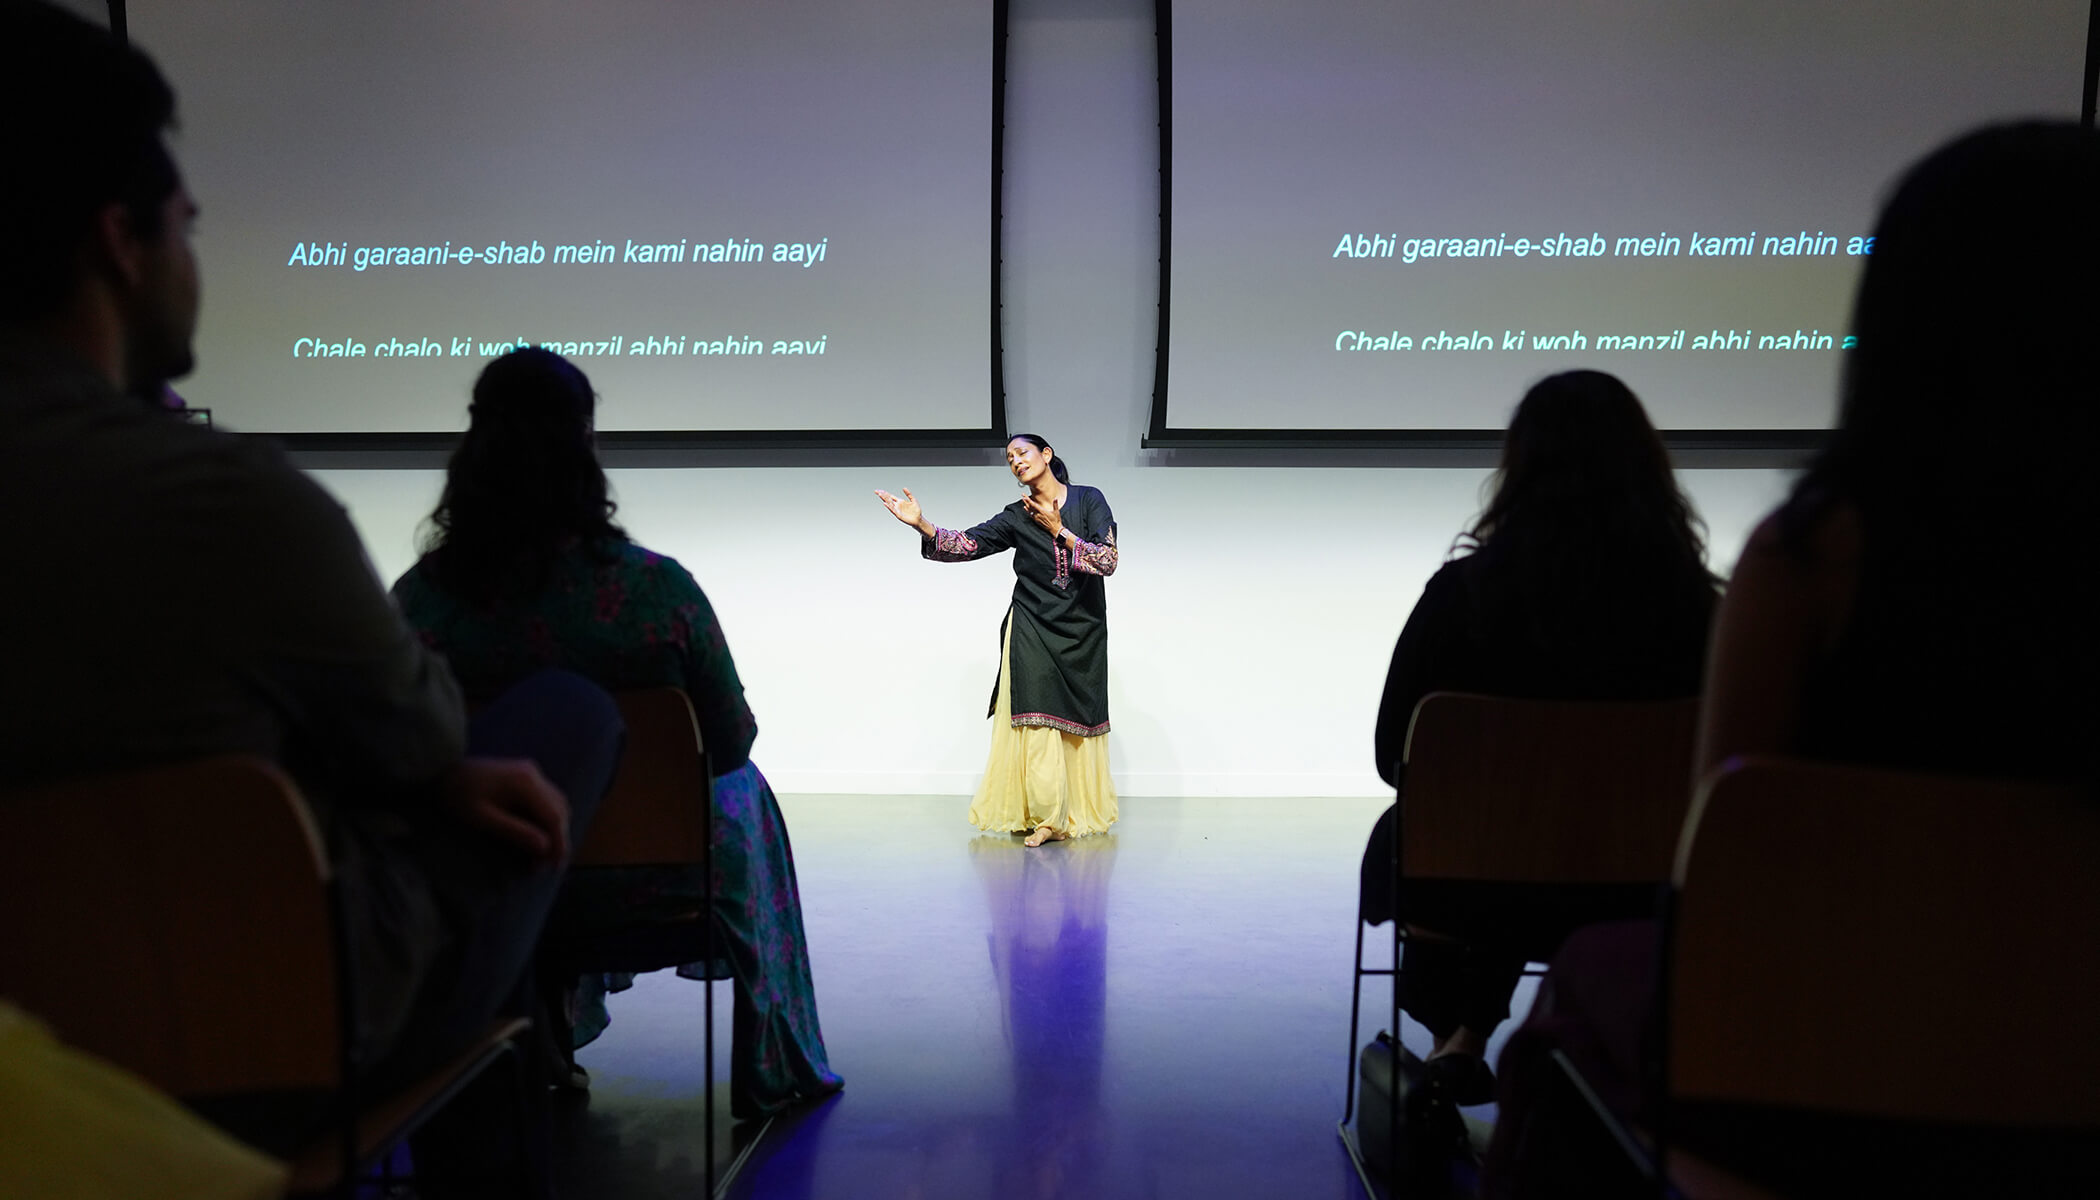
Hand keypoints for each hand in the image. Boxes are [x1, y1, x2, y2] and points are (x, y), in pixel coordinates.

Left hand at [442, 757, 569, 868]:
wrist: (439, 770)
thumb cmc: (456, 795)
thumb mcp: (482, 818)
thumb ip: (515, 831)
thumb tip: (545, 848)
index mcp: (525, 782)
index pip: (554, 816)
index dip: (559, 843)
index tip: (554, 866)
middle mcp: (534, 774)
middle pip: (560, 809)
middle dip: (558, 838)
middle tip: (545, 864)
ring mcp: (530, 772)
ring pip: (556, 803)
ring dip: (554, 828)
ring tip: (542, 852)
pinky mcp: (524, 775)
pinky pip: (545, 798)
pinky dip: (546, 817)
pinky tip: (536, 833)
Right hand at [875, 488, 931, 533]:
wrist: (918, 519)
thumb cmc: (916, 510)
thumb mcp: (913, 500)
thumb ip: (909, 494)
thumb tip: (904, 488)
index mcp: (900, 501)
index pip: (890, 496)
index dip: (885, 493)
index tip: (879, 490)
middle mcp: (897, 505)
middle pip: (888, 499)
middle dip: (882, 495)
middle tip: (876, 491)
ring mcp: (897, 510)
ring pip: (889, 504)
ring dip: (885, 499)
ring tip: (880, 495)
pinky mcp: (898, 515)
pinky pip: (893, 510)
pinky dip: (889, 507)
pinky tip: (885, 504)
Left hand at [1022, 494, 1063, 540]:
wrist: (1054, 529)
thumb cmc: (1056, 521)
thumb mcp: (1056, 512)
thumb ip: (1055, 504)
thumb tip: (1056, 498)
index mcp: (1043, 511)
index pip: (1034, 505)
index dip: (1029, 501)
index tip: (1025, 497)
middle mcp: (1038, 514)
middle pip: (1030, 506)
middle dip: (1026, 500)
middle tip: (1023, 496)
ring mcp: (1037, 518)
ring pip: (1030, 510)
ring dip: (1026, 504)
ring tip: (1023, 500)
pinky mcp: (1036, 520)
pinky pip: (1030, 514)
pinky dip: (1027, 511)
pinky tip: (1025, 508)